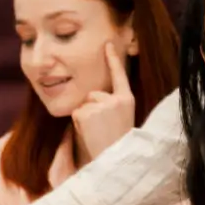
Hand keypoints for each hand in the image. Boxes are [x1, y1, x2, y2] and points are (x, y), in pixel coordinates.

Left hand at [71, 43, 137, 159]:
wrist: (116, 160)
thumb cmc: (118, 142)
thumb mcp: (122, 118)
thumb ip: (112, 103)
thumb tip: (95, 96)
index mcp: (127, 100)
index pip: (119, 75)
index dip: (113, 59)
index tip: (107, 43)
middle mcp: (115, 99)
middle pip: (94, 93)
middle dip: (92, 107)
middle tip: (102, 127)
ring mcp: (101, 104)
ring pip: (84, 103)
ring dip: (85, 116)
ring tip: (97, 131)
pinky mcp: (86, 112)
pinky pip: (77, 112)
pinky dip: (79, 123)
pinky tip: (90, 133)